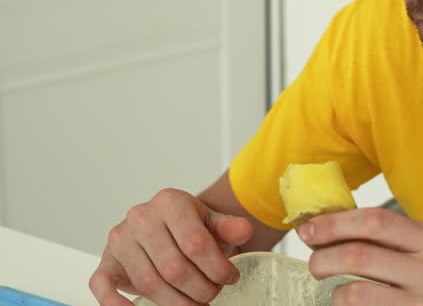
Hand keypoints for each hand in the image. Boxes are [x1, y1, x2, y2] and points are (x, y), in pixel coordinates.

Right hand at [89, 188, 253, 305]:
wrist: (166, 225)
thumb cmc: (189, 226)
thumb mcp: (212, 222)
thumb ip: (229, 227)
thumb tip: (244, 230)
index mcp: (170, 203)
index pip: (195, 242)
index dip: (216, 267)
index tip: (229, 278)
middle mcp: (141, 218)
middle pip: (173, 267)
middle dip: (199, 289)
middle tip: (212, 295)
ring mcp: (120, 240)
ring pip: (148, 282)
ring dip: (176, 302)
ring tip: (196, 304)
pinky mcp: (106, 261)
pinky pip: (102, 286)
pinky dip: (117, 304)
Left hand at [298, 208, 422, 305]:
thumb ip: (398, 240)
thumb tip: (338, 226)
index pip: (375, 222)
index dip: (334, 224)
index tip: (309, 229)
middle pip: (358, 256)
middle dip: (323, 257)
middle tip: (314, 262)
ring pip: (354, 294)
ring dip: (335, 293)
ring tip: (337, 292)